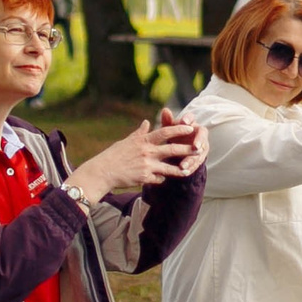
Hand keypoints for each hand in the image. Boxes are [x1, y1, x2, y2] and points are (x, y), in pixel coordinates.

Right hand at [68, 117, 205, 198]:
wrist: (103, 172)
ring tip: (189, 170)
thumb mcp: (127, 141)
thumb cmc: (113, 155)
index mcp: (143, 140)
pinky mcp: (144, 178)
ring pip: (169, 167)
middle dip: (187, 149)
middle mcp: (147, 152)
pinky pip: (159, 178)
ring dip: (180, 169)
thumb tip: (147, 122)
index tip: (190, 127)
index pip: (165, 132)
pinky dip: (162, 178)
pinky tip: (164, 179)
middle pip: (172, 149)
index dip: (179, 129)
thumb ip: (140, 133)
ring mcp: (146, 165)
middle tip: (199, 148)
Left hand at [155, 108, 207, 176]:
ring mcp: (202, 147)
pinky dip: (191, 168)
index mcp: (191, 123)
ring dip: (192, 159)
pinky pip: (197, 163)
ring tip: (183, 165)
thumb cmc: (174, 134)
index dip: (189, 119)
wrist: (179, 147)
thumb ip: (167, 120)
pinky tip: (184, 172)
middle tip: (195, 147)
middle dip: (199, 142)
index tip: (184, 122)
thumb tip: (165, 110)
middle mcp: (199, 134)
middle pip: (202, 136)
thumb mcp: (169, 128)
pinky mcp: (200, 158)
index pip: (192, 118)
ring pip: (200, 152)